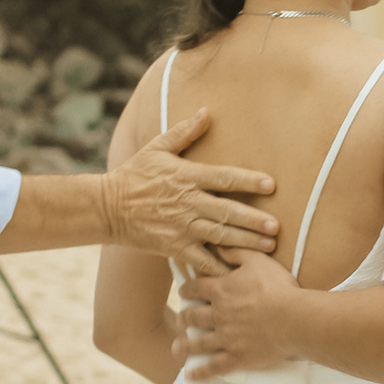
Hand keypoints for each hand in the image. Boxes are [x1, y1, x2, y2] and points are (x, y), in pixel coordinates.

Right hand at [105, 110, 279, 275]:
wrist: (107, 208)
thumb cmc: (135, 175)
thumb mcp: (157, 148)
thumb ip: (184, 132)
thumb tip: (206, 111)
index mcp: (187, 177)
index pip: (224, 178)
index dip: (248, 181)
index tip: (271, 185)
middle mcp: (188, 202)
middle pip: (227, 212)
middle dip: (253, 220)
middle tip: (276, 227)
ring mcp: (182, 227)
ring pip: (220, 236)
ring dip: (246, 243)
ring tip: (269, 247)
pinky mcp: (174, 247)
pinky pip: (202, 260)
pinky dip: (220, 267)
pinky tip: (239, 272)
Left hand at [172, 248, 303, 379]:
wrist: (294, 319)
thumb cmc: (278, 288)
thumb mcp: (257, 260)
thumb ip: (236, 252)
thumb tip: (218, 244)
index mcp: (221, 291)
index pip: (195, 289)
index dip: (187, 289)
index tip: (184, 291)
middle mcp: (218, 315)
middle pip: (192, 316)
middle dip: (185, 317)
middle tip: (183, 318)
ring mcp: (226, 339)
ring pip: (198, 343)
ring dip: (185, 345)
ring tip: (177, 347)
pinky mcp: (237, 358)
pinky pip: (214, 367)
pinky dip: (201, 373)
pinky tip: (190, 376)